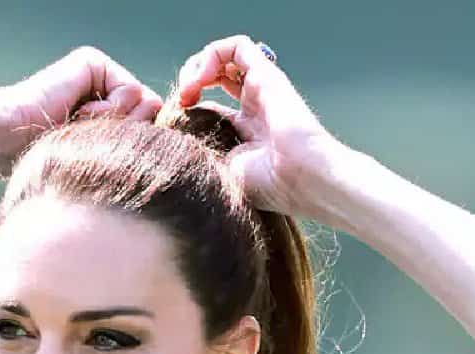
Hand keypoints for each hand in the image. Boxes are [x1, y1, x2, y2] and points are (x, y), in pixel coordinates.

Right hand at [2, 47, 163, 162]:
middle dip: (129, 135)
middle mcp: (107, 90)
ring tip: (79, 127)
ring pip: (146, 103)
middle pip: (153, 114)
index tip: (97, 153)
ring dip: (116, 126)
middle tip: (89, 139)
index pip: (150, 129)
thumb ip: (135, 146)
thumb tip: (170, 142)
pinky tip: (77, 113)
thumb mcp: (103, 160)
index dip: (134, 147)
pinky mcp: (94, 63)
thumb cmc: (51, 162)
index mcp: (109, 115)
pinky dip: (108, 111)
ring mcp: (101, 74)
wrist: (10, 141)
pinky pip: (131, 90)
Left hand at [177, 35, 352, 221]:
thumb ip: (201, 150)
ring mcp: (261, 88)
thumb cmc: (265, 186)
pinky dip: (212, 55)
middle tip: (183, 101)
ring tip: (190, 88)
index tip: (177, 123)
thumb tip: (174, 137)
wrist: (300, 179)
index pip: (211, 103)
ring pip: (225, 57)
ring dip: (197, 66)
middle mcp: (254, 106)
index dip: (188, 106)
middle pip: (216, 75)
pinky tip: (202, 79)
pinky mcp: (266, 74)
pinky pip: (237, 46)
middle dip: (190, 81)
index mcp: (244, 131)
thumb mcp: (222, 170)